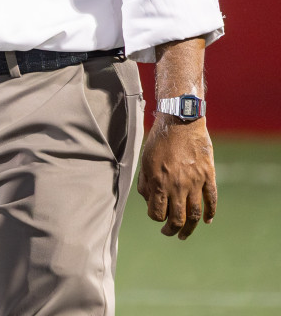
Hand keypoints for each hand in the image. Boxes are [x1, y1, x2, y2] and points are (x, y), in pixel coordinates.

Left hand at [138, 116, 217, 238]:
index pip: (157, 213)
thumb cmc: (158, 140)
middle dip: (172, 229)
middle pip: (177, 218)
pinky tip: (207, 221)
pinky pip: (212, 200)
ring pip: (195, 214)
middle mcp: (177, 186)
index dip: (155, 218)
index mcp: (159, 182)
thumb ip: (145, 183)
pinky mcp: (208, 176)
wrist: (180, 122)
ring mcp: (195, 182)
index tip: (156, 216)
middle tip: (169, 233)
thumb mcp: (145, 161)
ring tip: (185, 234)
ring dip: (190, 228)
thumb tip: (150, 201)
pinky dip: (211, 214)